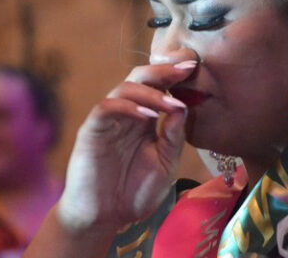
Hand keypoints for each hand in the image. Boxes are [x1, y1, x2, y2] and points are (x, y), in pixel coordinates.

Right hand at [56, 60, 196, 232]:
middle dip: (164, 70)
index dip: (175, 75)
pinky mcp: (92, 130)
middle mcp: (126, 114)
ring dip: (151, 91)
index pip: (158, 87)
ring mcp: (108, 120)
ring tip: (172, 104)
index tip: (196, 68)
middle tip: (186, 69)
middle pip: (141, 77)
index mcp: (144, 119)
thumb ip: (174, 138)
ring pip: (124, 87)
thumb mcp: (165, 165)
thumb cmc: (133, 193)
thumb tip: (184, 107)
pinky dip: (128, 106)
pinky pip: (107, 107)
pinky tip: (148, 115)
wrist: (104, 218)